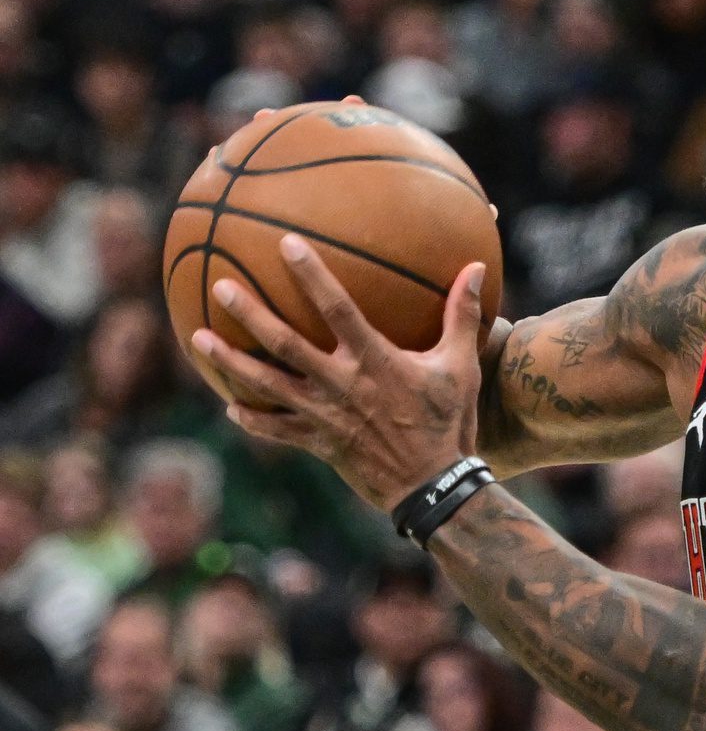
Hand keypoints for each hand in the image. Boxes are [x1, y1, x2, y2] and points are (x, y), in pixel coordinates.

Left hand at [191, 235, 487, 511]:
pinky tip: (231, 406)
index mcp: (375, 360)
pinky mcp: (319, 442)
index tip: (287, 244)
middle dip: (251, 314)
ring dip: (232, 361)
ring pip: (268, 384)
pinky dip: (252, 419)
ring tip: (200, 338)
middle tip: (222, 287)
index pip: (337, 308)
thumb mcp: (462, 366)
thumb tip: (478, 267)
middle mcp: (342, 384)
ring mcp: (325, 415)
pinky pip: (277, 430)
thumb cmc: (451, 421)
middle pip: (284, 344)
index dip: (311, 274)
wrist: (435, 486)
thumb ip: (463, 315)